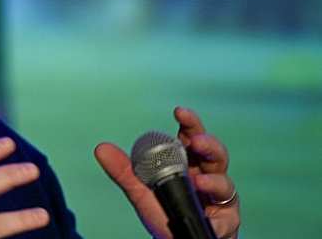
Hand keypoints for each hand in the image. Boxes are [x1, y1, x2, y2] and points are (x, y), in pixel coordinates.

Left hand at [94, 107, 240, 238]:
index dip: (189, 123)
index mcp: (187, 165)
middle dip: (207, 144)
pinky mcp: (228, 218)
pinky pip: (225, 209)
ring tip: (198, 180)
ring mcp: (218, 196)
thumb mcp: (142, 194)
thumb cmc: (165, 217)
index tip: (179, 111)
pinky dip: (214, 204)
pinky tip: (204, 202)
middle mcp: (206, 176)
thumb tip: (100, 148)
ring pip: (223, 179)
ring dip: (213, 179)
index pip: (190, 139)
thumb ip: (124, 172)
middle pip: (213, 153)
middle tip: (196, 140)